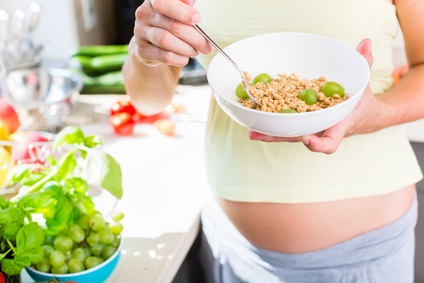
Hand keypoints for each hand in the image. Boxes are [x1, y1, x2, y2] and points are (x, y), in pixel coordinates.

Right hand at [131, 0, 211, 66]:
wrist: (151, 43)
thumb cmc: (168, 24)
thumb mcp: (176, 12)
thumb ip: (184, 8)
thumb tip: (192, 7)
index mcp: (152, 1)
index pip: (163, 3)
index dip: (182, 11)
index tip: (198, 18)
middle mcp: (144, 15)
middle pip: (172, 25)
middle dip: (194, 37)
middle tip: (206, 46)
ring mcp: (141, 33)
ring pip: (166, 41)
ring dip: (186, 49)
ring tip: (195, 51)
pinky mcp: (142, 51)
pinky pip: (164, 56)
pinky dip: (179, 58)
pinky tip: (185, 58)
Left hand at [249, 39, 374, 153]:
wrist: (360, 116)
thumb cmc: (361, 102)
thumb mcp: (363, 83)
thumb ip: (363, 63)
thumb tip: (365, 42)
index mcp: (338, 126)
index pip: (330, 142)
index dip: (318, 144)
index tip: (308, 139)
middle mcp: (320, 131)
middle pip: (298, 138)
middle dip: (278, 137)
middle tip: (259, 134)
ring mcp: (309, 129)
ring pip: (287, 134)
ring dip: (268, 132)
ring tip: (250, 130)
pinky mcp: (300, 124)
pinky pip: (285, 125)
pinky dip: (271, 123)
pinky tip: (254, 117)